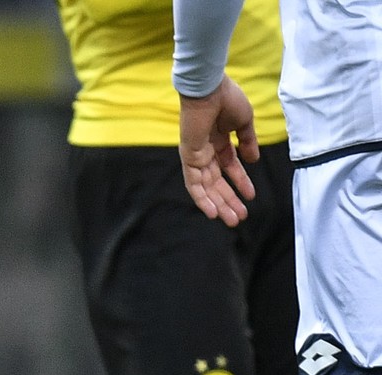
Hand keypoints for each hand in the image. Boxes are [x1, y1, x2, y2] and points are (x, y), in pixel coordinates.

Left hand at [178, 75, 258, 226]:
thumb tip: (253, 161)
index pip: (229, 167)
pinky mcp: (188, 157)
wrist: (211, 87)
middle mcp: (205, 150)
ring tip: (231, 219)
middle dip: (229, 199)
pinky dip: (202, 198)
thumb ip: (247, 142)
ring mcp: (195, 155)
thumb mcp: (243, 123)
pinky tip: (212, 212)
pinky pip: (194, 183)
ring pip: (206, 187)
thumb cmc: (227, 98)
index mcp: (218, 140)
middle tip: (239, 217)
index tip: (252, 196)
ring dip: (219, 204)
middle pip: (216, 182)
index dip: (240, 182)